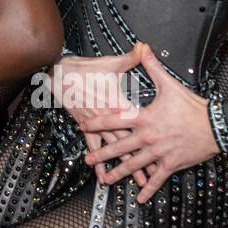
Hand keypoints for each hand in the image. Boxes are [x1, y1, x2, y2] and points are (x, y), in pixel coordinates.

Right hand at [40, 48, 150, 188]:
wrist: (61, 74)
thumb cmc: (86, 68)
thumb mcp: (110, 63)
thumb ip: (131, 58)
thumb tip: (144, 47)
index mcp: (118, 103)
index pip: (139, 124)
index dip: (153, 136)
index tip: (166, 147)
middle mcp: (109, 118)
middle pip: (130, 142)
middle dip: (143, 159)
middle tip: (156, 174)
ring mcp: (97, 124)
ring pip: (115, 148)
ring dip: (125, 165)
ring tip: (138, 180)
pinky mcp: (86, 126)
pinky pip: (95, 147)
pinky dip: (99, 162)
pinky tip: (103, 175)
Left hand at [81, 44, 216, 203]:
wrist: (217, 126)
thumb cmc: (193, 106)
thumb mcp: (169, 84)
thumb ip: (152, 66)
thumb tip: (142, 46)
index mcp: (144, 119)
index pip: (115, 120)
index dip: (97, 123)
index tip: (83, 125)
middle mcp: (148, 138)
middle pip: (119, 147)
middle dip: (101, 154)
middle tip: (87, 159)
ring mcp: (159, 153)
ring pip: (134, 165)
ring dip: (118, 173)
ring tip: (105, 179)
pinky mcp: (172, 164)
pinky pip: (157, 178)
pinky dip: (148, 188)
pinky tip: (140, 197)